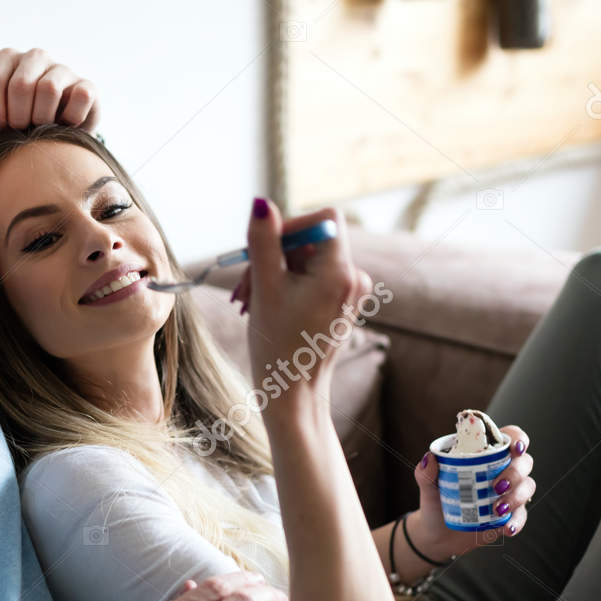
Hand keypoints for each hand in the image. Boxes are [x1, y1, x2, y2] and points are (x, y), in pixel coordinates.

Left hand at [0, 47, 99, 135]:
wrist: (61, 139)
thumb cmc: (24, 129)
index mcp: (8, 59)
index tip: (2, 129)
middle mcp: (35, 56)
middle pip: (21, 85)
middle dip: (20, 118)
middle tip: (24, 132)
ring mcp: (63, 68)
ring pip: (49, 89)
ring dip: (44, 119)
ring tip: (44, 130)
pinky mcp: (88, 84)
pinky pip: (80, 96)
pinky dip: (71, 119)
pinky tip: (67, 125)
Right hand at [235, 198, 372, 391]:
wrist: (293, 397)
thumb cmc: (279, 347)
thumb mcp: (264, 287)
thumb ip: (263, 241)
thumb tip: (261, 203)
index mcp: (341, 272)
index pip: (323, 217)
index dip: (290, 226)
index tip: (264, 251)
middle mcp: (354, 278)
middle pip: (310, 240)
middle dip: (274, 256)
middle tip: (246, 286)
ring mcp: (350, 293)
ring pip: (306, 260)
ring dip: (274, 273)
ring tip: (251, 302)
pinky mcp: (341, 304)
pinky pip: (312, 279)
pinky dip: (287, 287)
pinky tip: (267, 308)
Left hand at [409, 425, 534, 558]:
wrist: (437, 534)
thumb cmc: (437, 501)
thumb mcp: (428, 486)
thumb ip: (425, 472)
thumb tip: (430, 458)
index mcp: (487, 454)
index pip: (511, 438)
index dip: (519, 439)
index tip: (515, 449)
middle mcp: (503, 469)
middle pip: (524, 462)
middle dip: (515, 473)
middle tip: (497, 487)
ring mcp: (510, 492)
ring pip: (528, 487)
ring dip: (517, 497)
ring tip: (497, 510)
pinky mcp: (511, 514)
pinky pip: (522, 515)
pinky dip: (517, 521)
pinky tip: (507, 529)